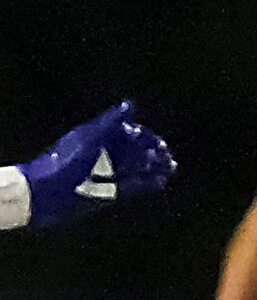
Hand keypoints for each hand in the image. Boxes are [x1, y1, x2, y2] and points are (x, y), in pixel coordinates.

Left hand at [11, 101, 175, 225]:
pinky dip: (148, 183)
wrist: (43, 194)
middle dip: (153, 151)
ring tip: (170, 167)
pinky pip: (133, 187)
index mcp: (97, 138)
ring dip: (154, 167)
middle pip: (134, 150)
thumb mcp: (88, 139)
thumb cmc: (63, 163)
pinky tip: (161, 181)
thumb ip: (109, 122)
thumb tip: (129, 105)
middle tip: (167, 155)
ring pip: (137, 168)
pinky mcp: (108, 193)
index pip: (127, 132)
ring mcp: (106, 174)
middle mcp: (103, 155)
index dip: (144, 135)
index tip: (158, 141)